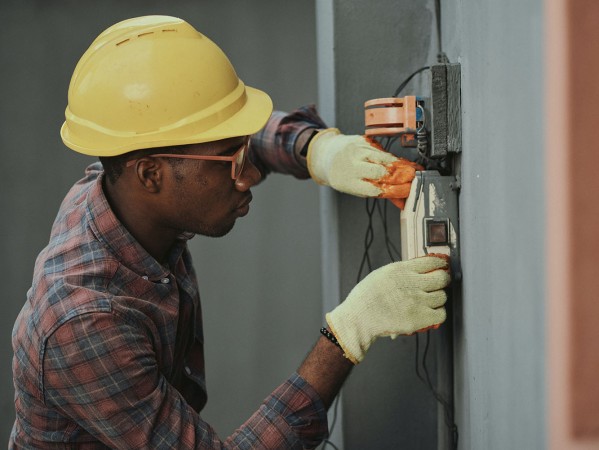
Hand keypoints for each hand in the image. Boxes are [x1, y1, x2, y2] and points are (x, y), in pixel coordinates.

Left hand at [306, 128, 422, 208]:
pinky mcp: (363, 140)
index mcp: (349, 183)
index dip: (395, 190)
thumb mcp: (357, 189)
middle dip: (401, 176)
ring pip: (385, 158)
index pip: (376, 189)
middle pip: (382, 172)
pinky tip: (401, 161)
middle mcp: (352, 165)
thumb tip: (401, 202)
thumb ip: (380, 194)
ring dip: (402, 165)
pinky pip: (383, 149)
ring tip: (413, 170)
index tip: (408, 191)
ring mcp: (358, 151)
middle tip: (414, 178)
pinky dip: (394, 157)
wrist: (328, 154)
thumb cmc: (344, 175)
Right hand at [326, 256, 449, 363]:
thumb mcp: (382, 274)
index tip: (442, 266)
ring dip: (438, 298)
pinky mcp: (419, 319)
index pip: (432, 261)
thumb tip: (420, 270)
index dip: (440, 264)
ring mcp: (417, 302)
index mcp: (401, 270)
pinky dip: (438, 314)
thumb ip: (402, 271)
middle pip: (442, 278)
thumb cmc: (366, 298)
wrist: (359, 318)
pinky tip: (430, 312)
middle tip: (440, 283)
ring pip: (442, 297)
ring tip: (429, 300)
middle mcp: (412, 284)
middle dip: (443, 280)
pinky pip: (441, 314)